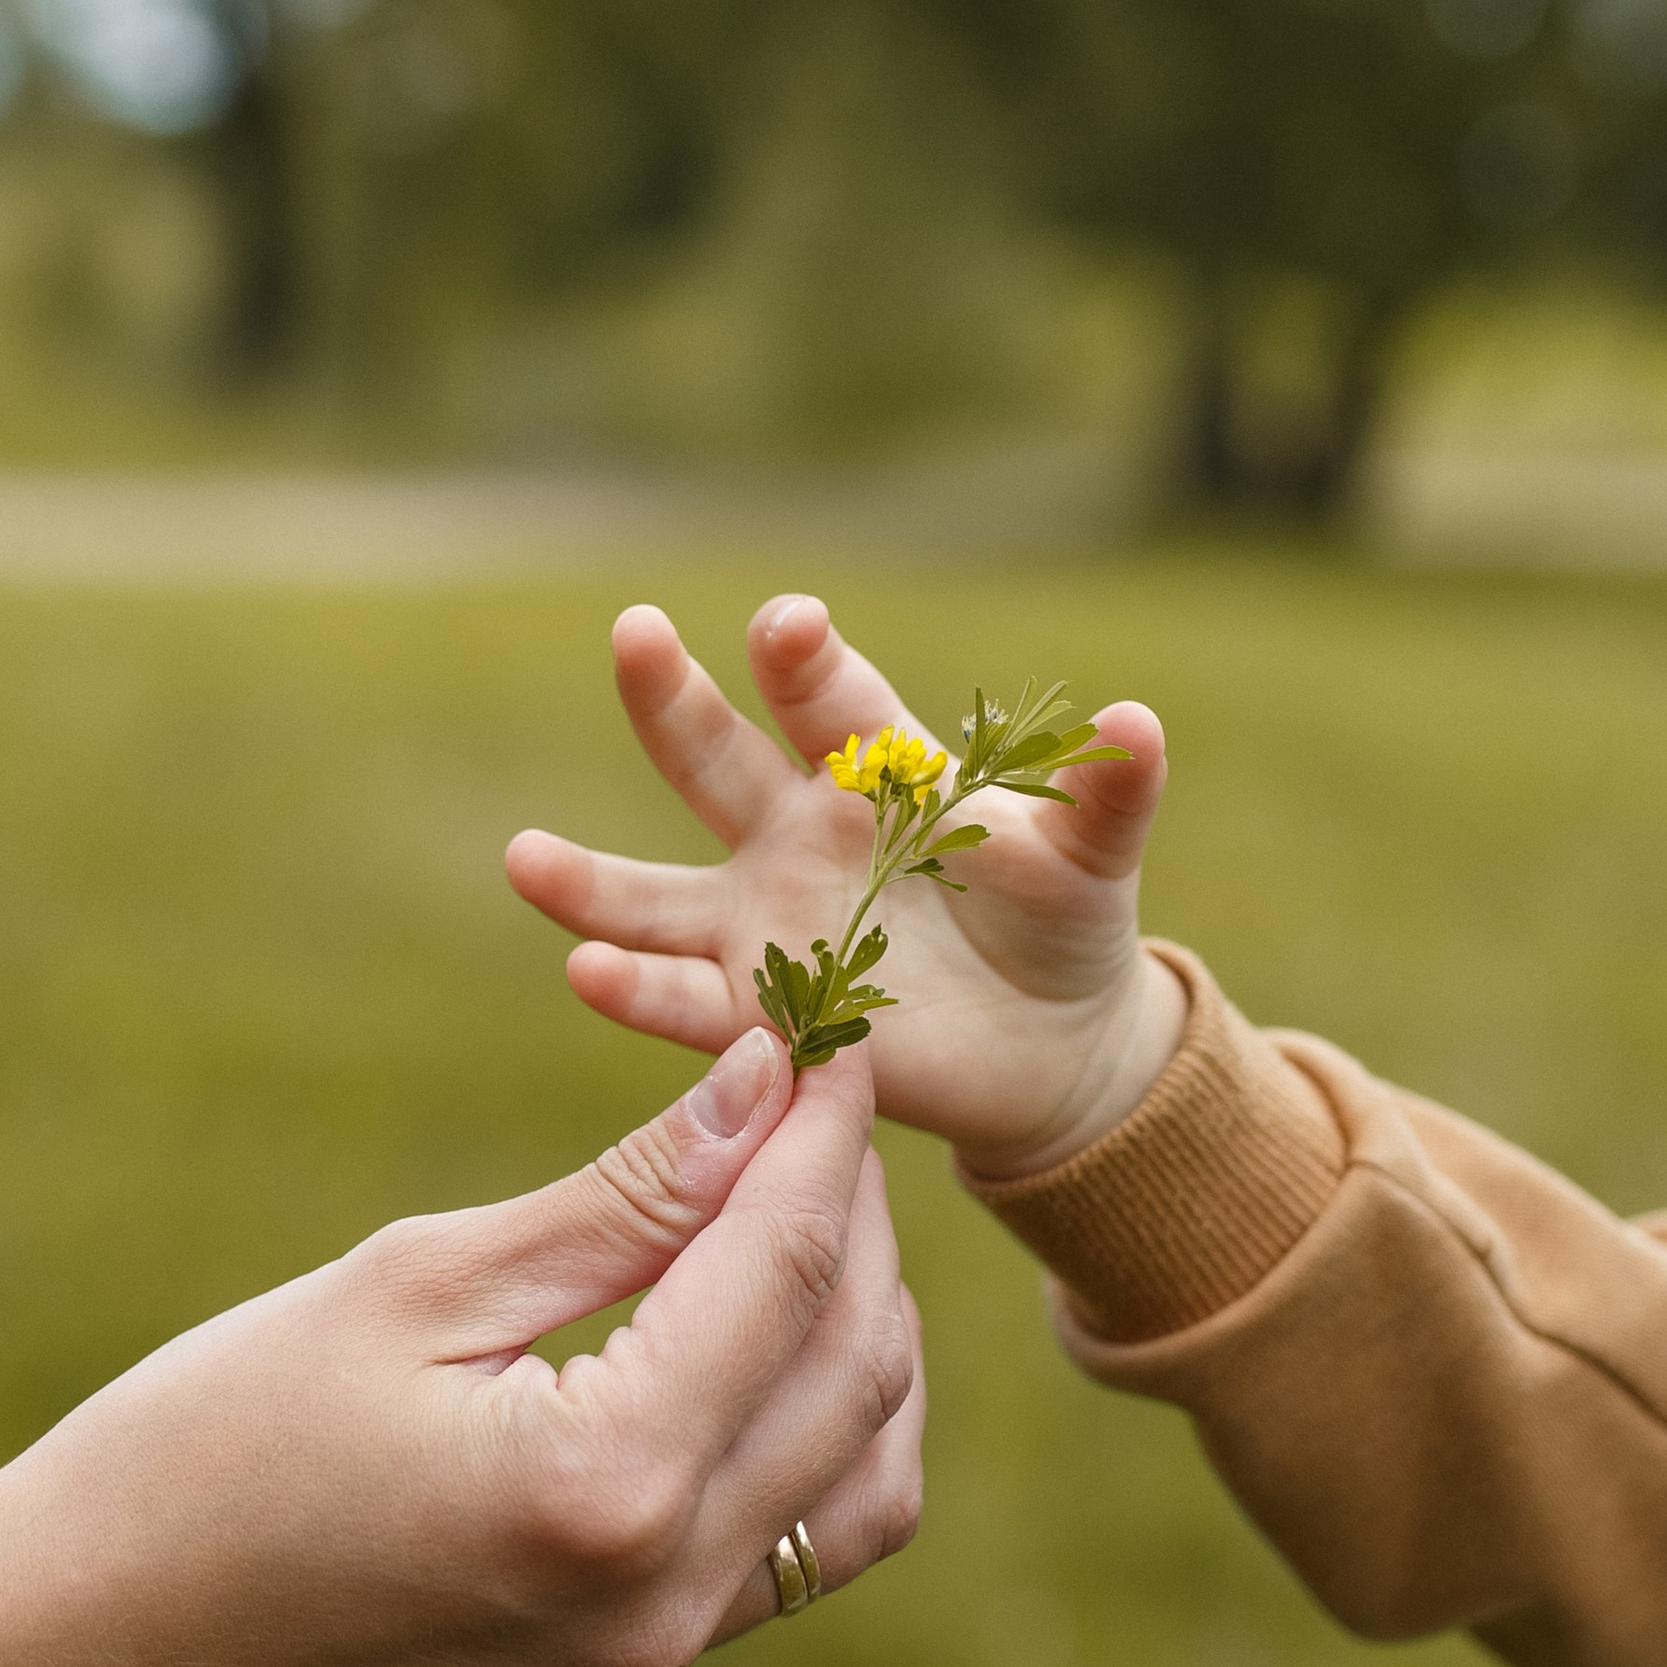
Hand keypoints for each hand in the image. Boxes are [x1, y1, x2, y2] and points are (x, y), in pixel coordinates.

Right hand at [0, 1028, 924, 1666]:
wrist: (101, 1639)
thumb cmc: (213, 1438)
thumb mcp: (417, 1284)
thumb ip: (623, 1198)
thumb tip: (764, 1084)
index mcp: (607, 1482)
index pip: (786, 1267)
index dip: (819, 1131)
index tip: (826, 1026)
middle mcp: (669, 1585)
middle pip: (857, 1360)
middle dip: (853, 1210)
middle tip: (804, 1092)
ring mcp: (667, 1645)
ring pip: (870, 1464)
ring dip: (866, 1321)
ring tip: (795, 1198)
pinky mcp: (645, 1661)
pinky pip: (813, 1540)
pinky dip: (832, 1423)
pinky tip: (775, 1327)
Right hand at [506, 595, 1184, 1179]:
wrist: (1048, 1042)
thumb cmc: (1060, 920)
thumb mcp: (1093, 860)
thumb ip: (1108, 797)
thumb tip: (1141, 723)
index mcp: (876, 772)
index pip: (831, 703)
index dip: (806, 661)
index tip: (787, 623)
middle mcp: (795, 833)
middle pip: (717, 759)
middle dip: (673, 700)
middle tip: (634, 635)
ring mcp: (761, 921)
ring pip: (657, 892)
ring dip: (590, 882)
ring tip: (525, 861)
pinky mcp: (756, 1011)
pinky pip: (684, 1002)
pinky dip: (636, 991)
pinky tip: (584, 973)